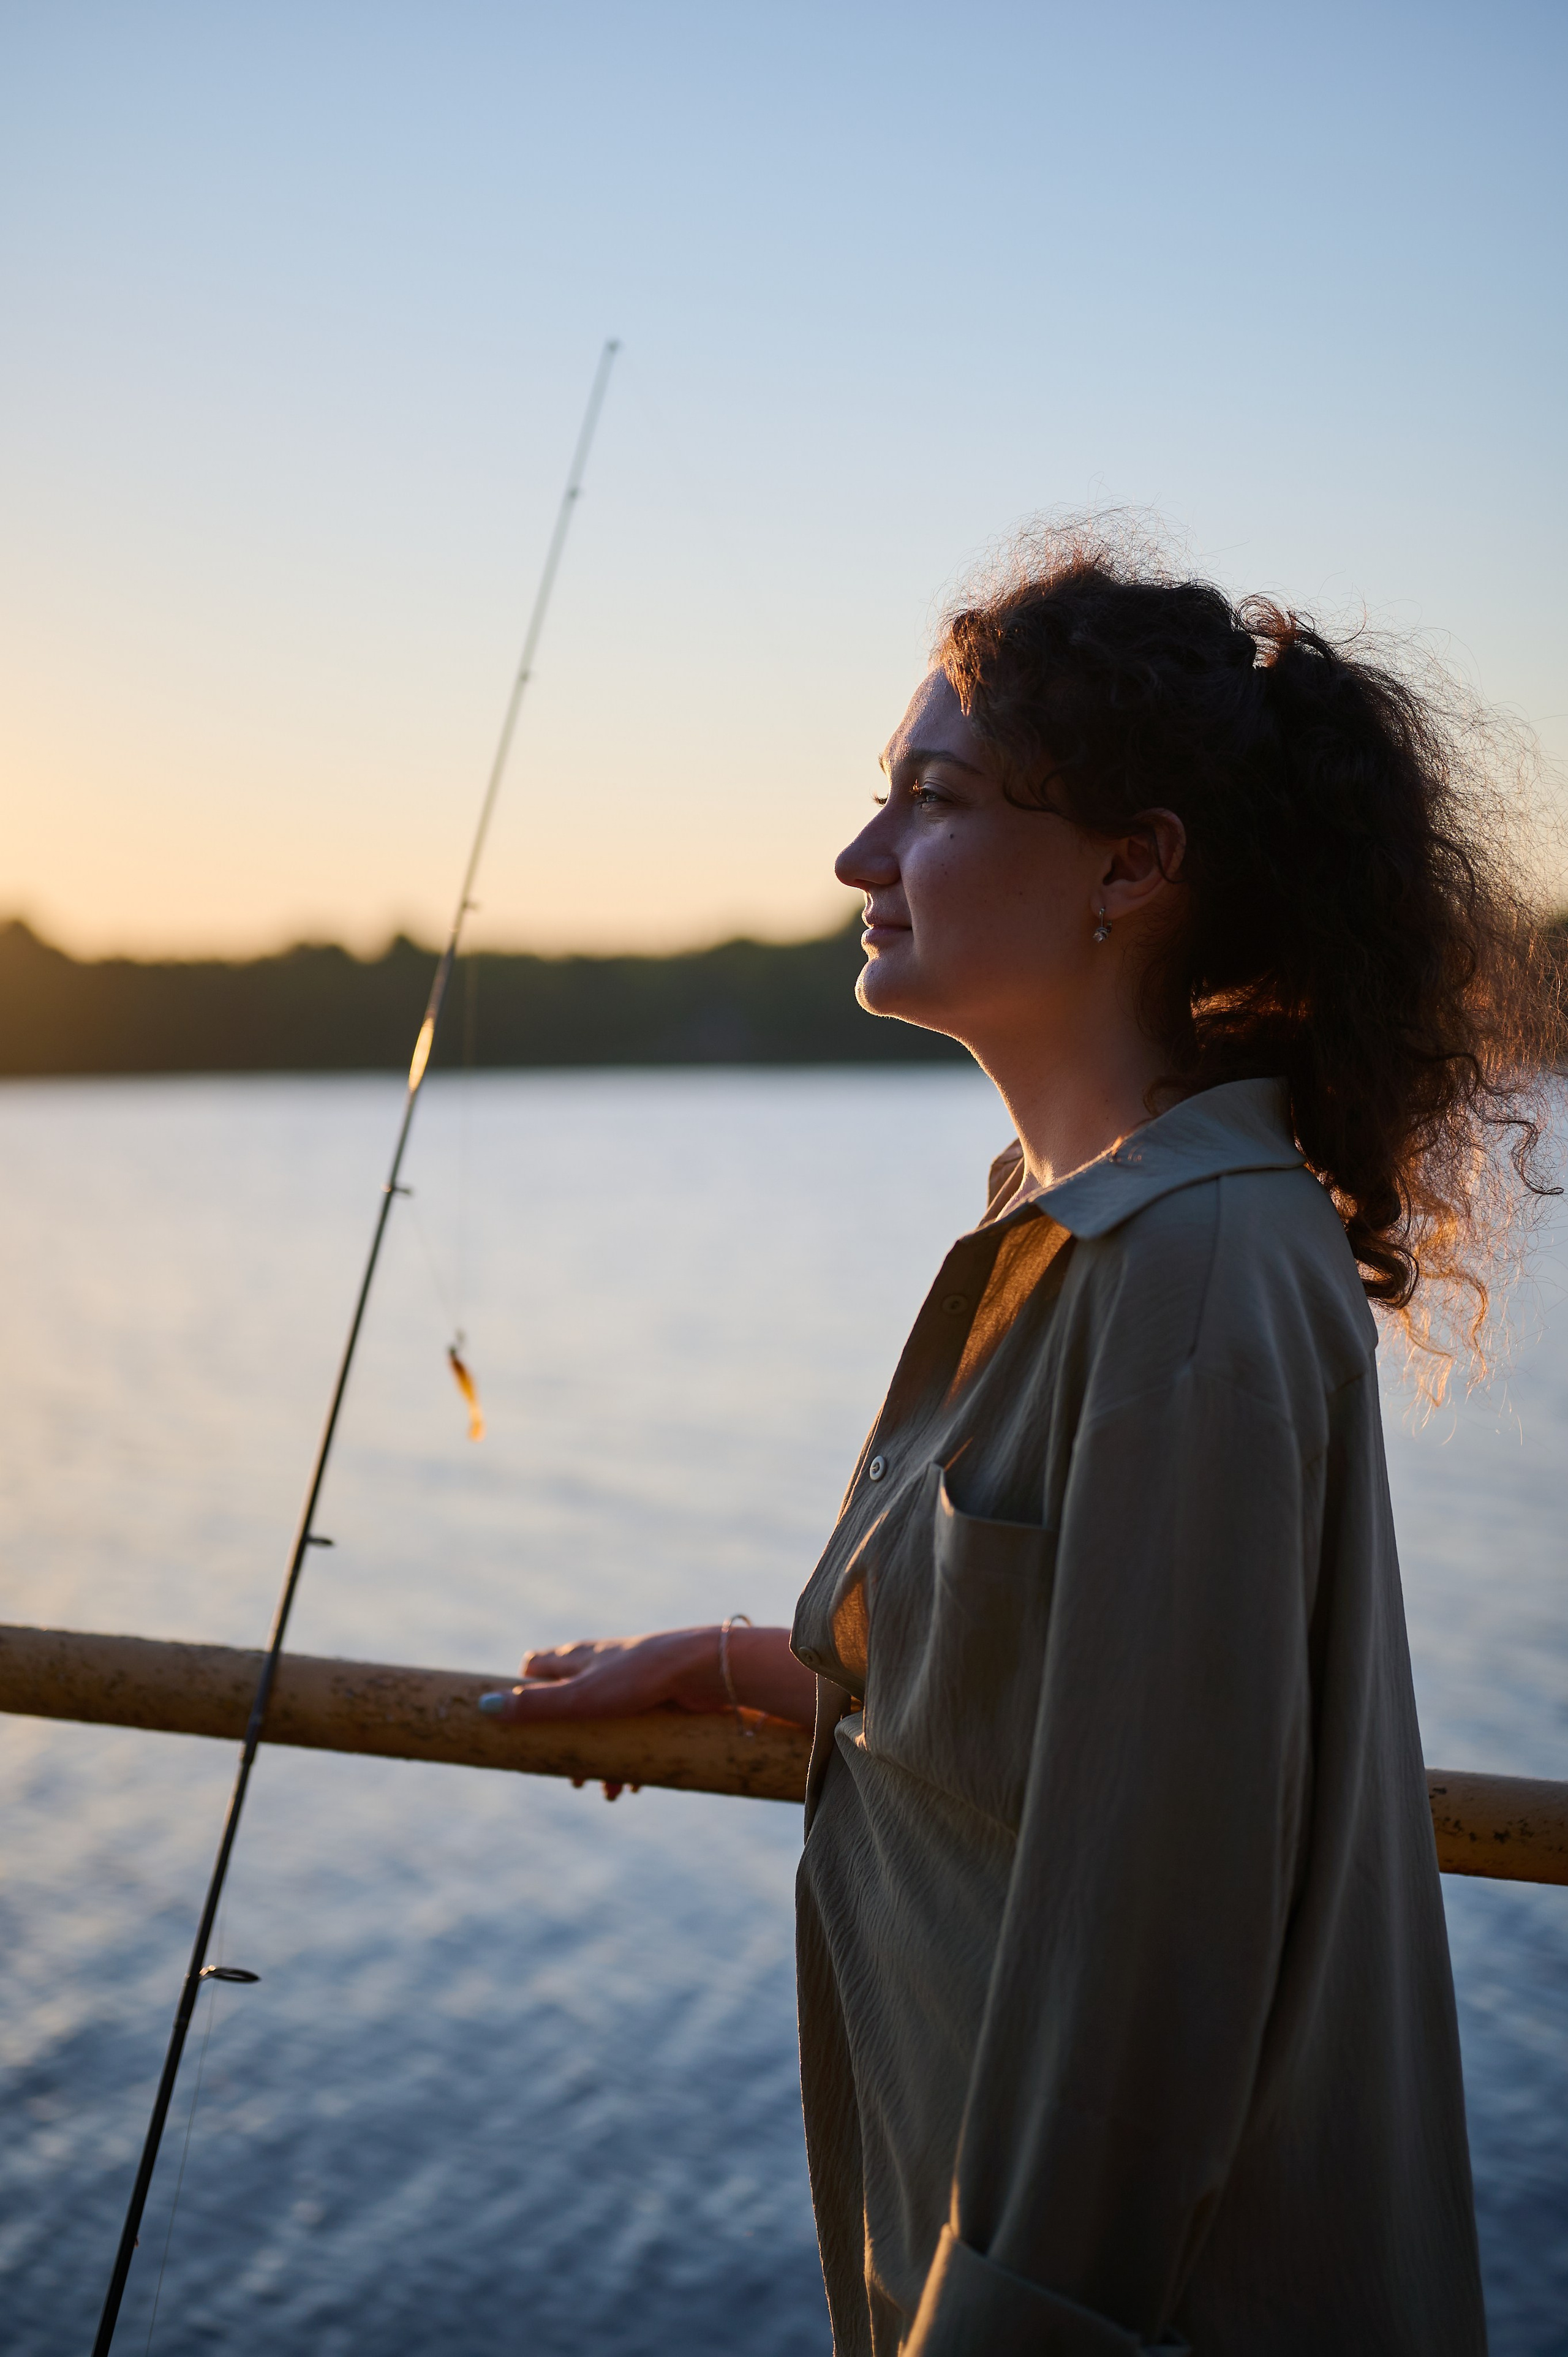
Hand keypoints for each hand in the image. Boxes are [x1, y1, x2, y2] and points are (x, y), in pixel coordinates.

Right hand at [480, 1628, 724, 1798]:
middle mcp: (604, 1667)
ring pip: (607, 1727)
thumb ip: (534, 1706)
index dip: (523, 1692)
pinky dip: (632, 1759)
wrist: (708, 1670)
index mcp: (579, 1658)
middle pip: (572, 1705)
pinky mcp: (661, 1701)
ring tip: (606, 1791)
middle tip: (571, 1776)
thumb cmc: (640, 1677)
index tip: (519, 1724)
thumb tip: (483, 1708)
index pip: (537, 1666)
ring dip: (603, 1760)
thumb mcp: (579, 1698)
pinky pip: (637, 1735)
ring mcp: (634, 1683)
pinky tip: (636, 1784)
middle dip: (570, 1744)